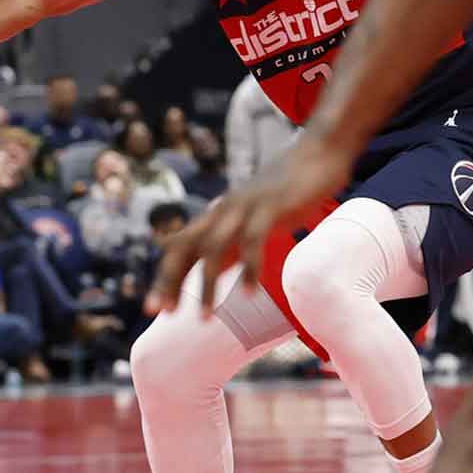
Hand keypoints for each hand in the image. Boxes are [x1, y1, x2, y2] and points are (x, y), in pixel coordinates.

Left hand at [145, 134, 354, 315]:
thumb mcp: (251, 221)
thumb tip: (210, 268)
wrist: (318, 155)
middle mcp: (223, 211)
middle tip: (159, 312)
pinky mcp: (270, 206)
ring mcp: (244, 207)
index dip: (166, 278)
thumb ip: (231, 243)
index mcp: (217, 217)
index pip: (181, 249)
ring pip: (213, 248)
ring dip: (205, 285)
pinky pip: (253, 240)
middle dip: (169, 280)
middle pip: (185, 247)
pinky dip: (248, 268)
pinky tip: (248, 294)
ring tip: (203, 318)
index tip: (154, 310)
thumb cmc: (285, 193)